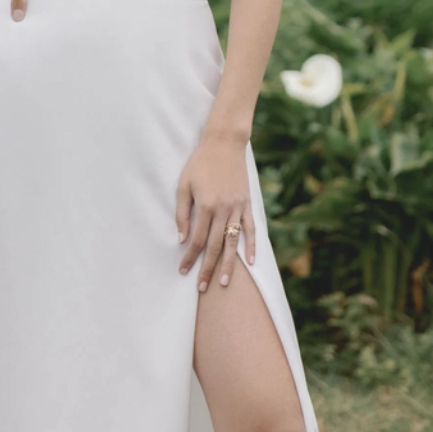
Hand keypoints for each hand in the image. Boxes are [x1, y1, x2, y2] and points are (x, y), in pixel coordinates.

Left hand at [175, 130, 255, 289]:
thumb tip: (182, 239)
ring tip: (223, 282)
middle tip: (202, 288)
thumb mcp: (183, 184)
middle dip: (206, 269)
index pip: (196, 240)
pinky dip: (251, 246)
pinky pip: (250, 228)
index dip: (189, 258)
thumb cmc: (199, 163)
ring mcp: (237, 207)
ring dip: (227, 264)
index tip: (183, 271)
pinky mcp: (247, 203)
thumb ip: (182, 213)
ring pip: (232, 242)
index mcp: (204, 206)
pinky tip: (249, 262)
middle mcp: (222, 210)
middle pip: (213, 246)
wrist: (224, 143)